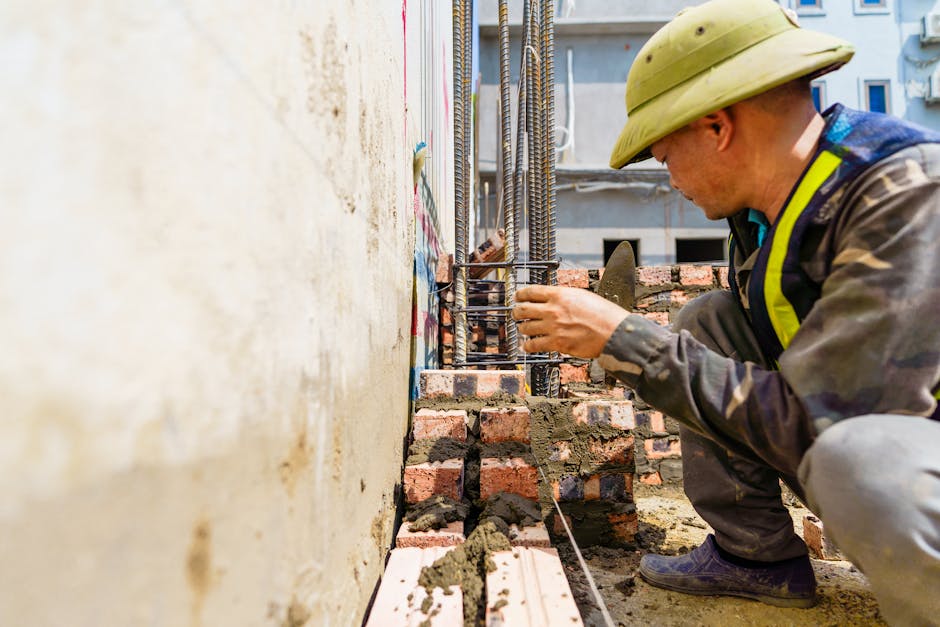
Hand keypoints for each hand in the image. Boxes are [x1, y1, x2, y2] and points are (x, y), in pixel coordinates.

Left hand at [512, 285, 629, 357]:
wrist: (614, 332)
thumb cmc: (604, 314)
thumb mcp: (582, 296)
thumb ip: (564, 298)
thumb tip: (551, 300)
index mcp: (559, 295)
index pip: (530, 292)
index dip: (520, 295)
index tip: (517, 297)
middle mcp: (553, 309)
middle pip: (523, 309)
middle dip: (517, 312)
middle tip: (516, 314)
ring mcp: (553, 327)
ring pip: (525, 328)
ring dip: (523, 329)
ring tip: (524, 330)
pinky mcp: (557, 343)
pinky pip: (533, 345)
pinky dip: (528, 346)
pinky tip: (527, 346)